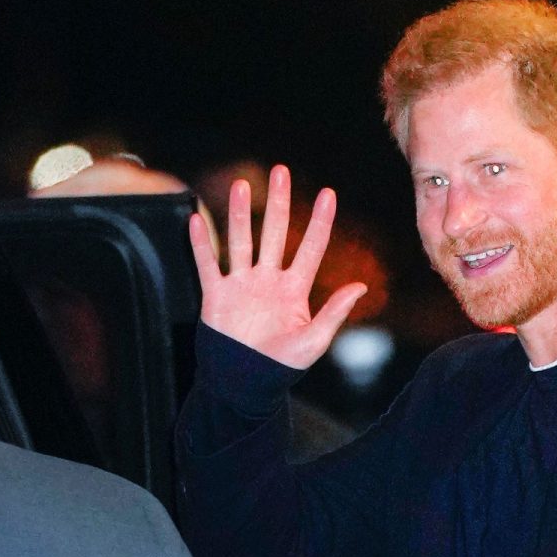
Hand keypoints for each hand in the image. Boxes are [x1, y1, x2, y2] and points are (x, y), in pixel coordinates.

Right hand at [189, 164, 366, 368]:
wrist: (244, 386)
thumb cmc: (282, 367)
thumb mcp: (314, 341)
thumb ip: (334, 312)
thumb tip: (360, 286)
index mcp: (295, 290)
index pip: (311, 248)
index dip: (320, 222)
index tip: (329, 194)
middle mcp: (268, 280)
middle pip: (274, 232)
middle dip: (278, 202)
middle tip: (281, 171)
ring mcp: (241, 285)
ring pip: (241, 240)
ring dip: (238, 213)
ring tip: (240, 184)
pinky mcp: (216, 296)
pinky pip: (208, 264)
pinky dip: (202, 244)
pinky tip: (196, 219)